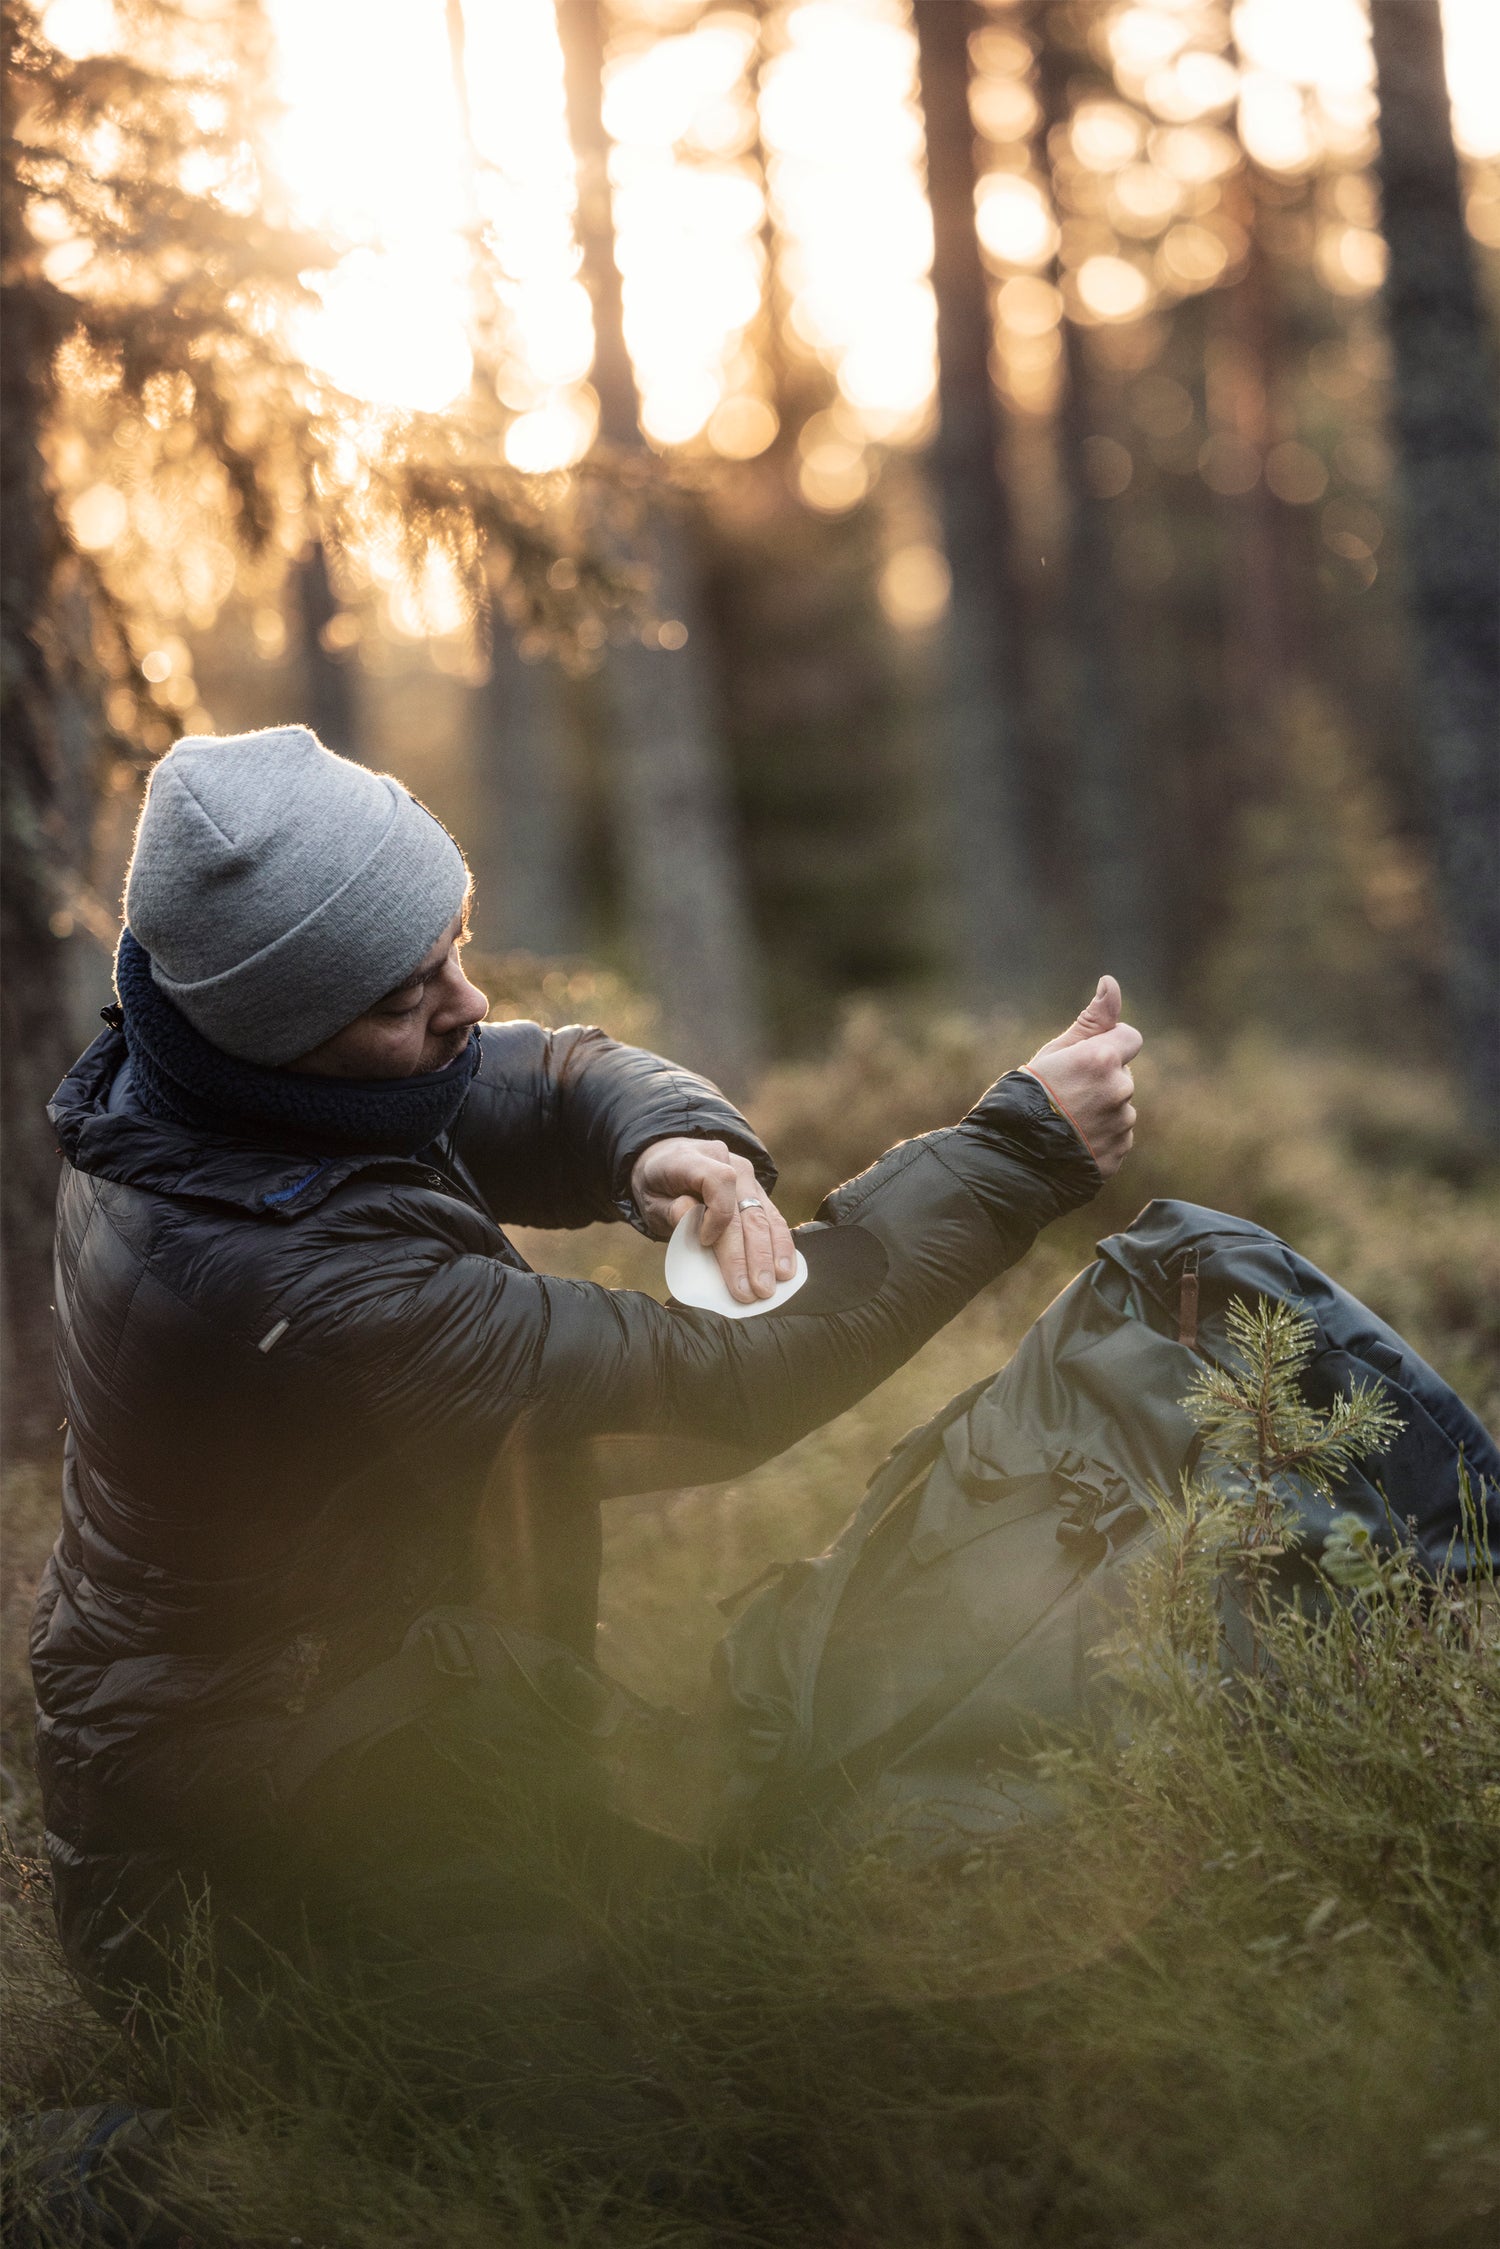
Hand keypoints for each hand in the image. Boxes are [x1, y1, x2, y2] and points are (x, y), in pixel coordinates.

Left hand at [630, 1137, 796, 1302]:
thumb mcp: (650, 1196)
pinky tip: (785, 1269)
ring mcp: (746, 1176)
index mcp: (693, 1158)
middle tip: (755, 1290)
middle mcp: (726, 1161)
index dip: (717, 1215)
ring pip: (764, 1216)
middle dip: (751, 1254)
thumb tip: (691, 1217)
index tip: (705, 1242)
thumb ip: (669, 1209)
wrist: (666, 1158)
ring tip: (771, 1286)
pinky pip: (773, 1217)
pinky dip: (780, 1245)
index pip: (718, 1181)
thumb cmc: (657, 1185)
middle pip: (746, 1210)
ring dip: (770, 1254)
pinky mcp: (756, 1190)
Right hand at [1023, 976, 1141, 1178]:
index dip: (1108, 1045)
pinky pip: (1117, 1138)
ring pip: (1120, 1108)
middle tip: (1065, 1095)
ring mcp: (1120, 1125)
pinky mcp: (1118, 1152)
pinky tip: (1073, 1142)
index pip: (1130, 1037)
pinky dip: (1100, 1138)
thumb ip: (1091, 1019)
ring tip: (1066, 1122)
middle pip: (1122, 1075)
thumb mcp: (1055, 1052)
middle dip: (1101, 1080)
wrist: (1013, 1155)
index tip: (1085, 1058)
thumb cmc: (1027, 1097)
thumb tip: (1110, 982)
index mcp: (1103, 1059)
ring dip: (1101, 1111)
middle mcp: (1118, 1090)